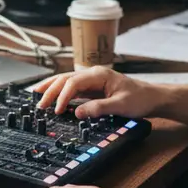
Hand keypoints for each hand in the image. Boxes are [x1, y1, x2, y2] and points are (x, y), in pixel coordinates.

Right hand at [31, 66, 159, 118]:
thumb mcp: (120, 106)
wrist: (152, 97)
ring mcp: (92, 80)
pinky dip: (59, 92)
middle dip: (50, 90)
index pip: (73, 83)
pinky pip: (72, 88)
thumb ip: (98, 108)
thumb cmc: (139, 99)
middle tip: (37, 104)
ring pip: (66, 81)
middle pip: (66, 79)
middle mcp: (93, 74)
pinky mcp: (92, 88)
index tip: (55, 110)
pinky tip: (51, 96)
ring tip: (35, 94)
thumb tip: (77, 112)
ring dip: (51, 88)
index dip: (62, 96)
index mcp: (99, 74)